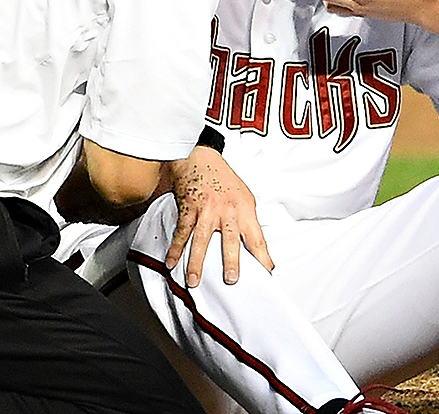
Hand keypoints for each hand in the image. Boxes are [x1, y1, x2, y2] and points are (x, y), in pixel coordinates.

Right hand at [165, 146, 272, 286]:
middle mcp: (226, 211)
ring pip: (202, 239)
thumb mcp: (245, 197)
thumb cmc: (224, 180)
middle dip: (231, 260)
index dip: (263, 256)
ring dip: (197, 262)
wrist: (200, 158)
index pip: (257, 237)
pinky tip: (172, 263)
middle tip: (231, 279)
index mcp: (244, 209)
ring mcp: (206, 211)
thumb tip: (254, 247)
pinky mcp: (188, 209)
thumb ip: (248, 220)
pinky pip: (182, 232)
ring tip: (194, 281)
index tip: (266, 272)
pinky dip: (175, 249)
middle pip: (230, 239)